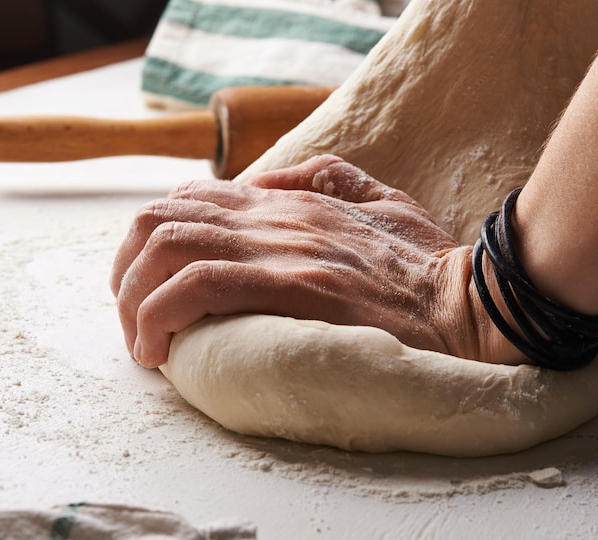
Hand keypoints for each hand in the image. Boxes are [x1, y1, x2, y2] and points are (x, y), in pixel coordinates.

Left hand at [111, 155, 513, 367]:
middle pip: (160, 218)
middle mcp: (275, 216)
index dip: (152, 242)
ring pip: (167, 247)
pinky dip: (160, 316)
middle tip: (134, 321)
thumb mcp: (382, 200)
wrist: (471, 304)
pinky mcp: (291, 286)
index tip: (152, 289)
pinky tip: (160, 351)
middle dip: (126, 272)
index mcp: (290, 200)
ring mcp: (281, 248)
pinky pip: (197, 286)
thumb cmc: (429, 266)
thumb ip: (327, 178)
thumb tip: (270, 179)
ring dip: (134, 298)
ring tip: (143, 343)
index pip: (190, 198)